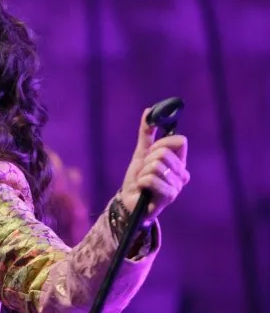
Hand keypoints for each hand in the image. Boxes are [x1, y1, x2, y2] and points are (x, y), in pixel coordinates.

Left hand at [119, 107, 189, 223]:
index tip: (151, 151)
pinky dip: (142, 181)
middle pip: (165, 152)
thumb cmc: (137, 178)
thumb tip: (149, 111)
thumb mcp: (140, 153)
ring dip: (143, 172)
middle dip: (148, 159)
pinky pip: (152, 179)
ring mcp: (177, 186)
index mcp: (179, 162)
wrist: (128, 201)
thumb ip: (146, 133)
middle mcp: (182, 173)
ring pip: (157, 165)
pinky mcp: (169, 197)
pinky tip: (142, 188)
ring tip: (143, 180)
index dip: (162, 143)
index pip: (180, 141)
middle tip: (145, 170)